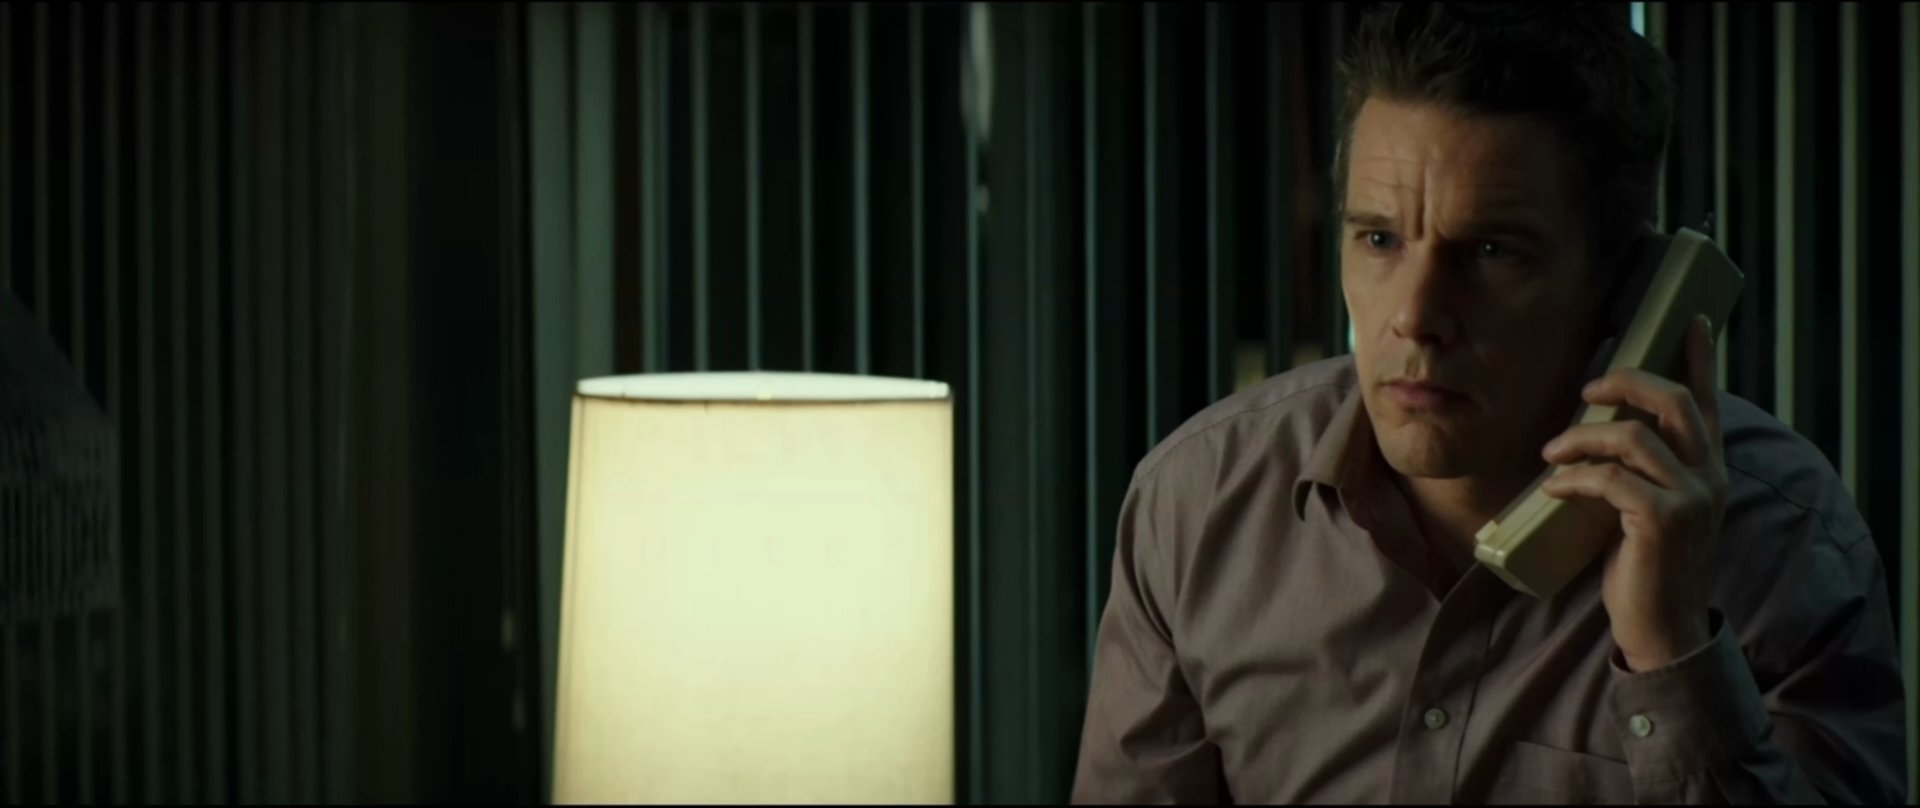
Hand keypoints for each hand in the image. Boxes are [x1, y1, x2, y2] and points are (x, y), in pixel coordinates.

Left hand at [1538, 315, 1726, 671]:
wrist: (1662, 628)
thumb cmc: (1646, 566)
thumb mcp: (1649, 509)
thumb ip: (1641, 471)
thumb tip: (1600, 432)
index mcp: (1709, 470)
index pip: (1708, 402)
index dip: (1700, 360)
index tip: (1692, 321)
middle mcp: (1710, 477)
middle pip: (1674, 402)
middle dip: (1627, 382)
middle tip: (1588, 387)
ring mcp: (1692, 498)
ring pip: (1635, 437)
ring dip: (1583, 437)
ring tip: (1551, 453)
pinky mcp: (1664, 521)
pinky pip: (1610, 478)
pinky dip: (1573, 477)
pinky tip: (1552, 487)